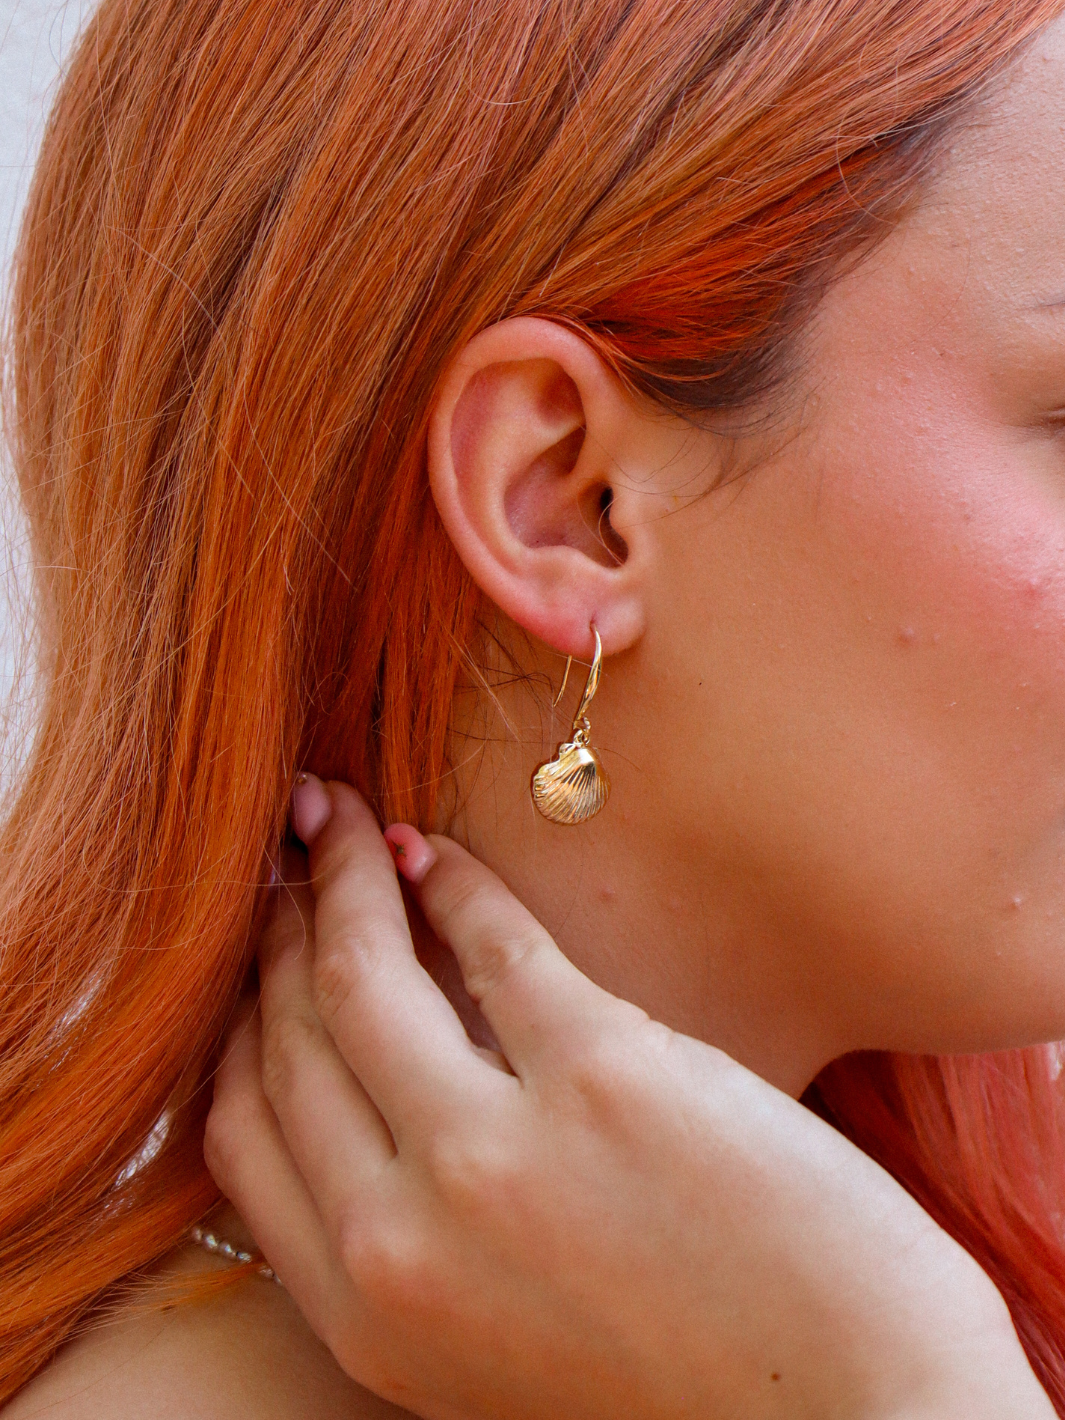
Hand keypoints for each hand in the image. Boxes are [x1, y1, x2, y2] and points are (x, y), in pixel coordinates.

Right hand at [205, 778, 1050, 1419]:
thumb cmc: (682, 1374)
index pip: (239, 1132)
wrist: (854, 1418)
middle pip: (290, 1037)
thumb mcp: (488, 1341)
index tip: (260, 958)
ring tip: (339, 817)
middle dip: (277, 929)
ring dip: (340, 873)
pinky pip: (494, 944)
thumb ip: (406, 1232)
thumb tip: (361, 1065)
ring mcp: (498, 1153)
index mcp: (369, 1314)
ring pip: (363, 971)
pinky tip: (439, 853)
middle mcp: (406, 1240)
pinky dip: (453, 880)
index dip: (239, 1023)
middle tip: (290, 860)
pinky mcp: (604, 1076)